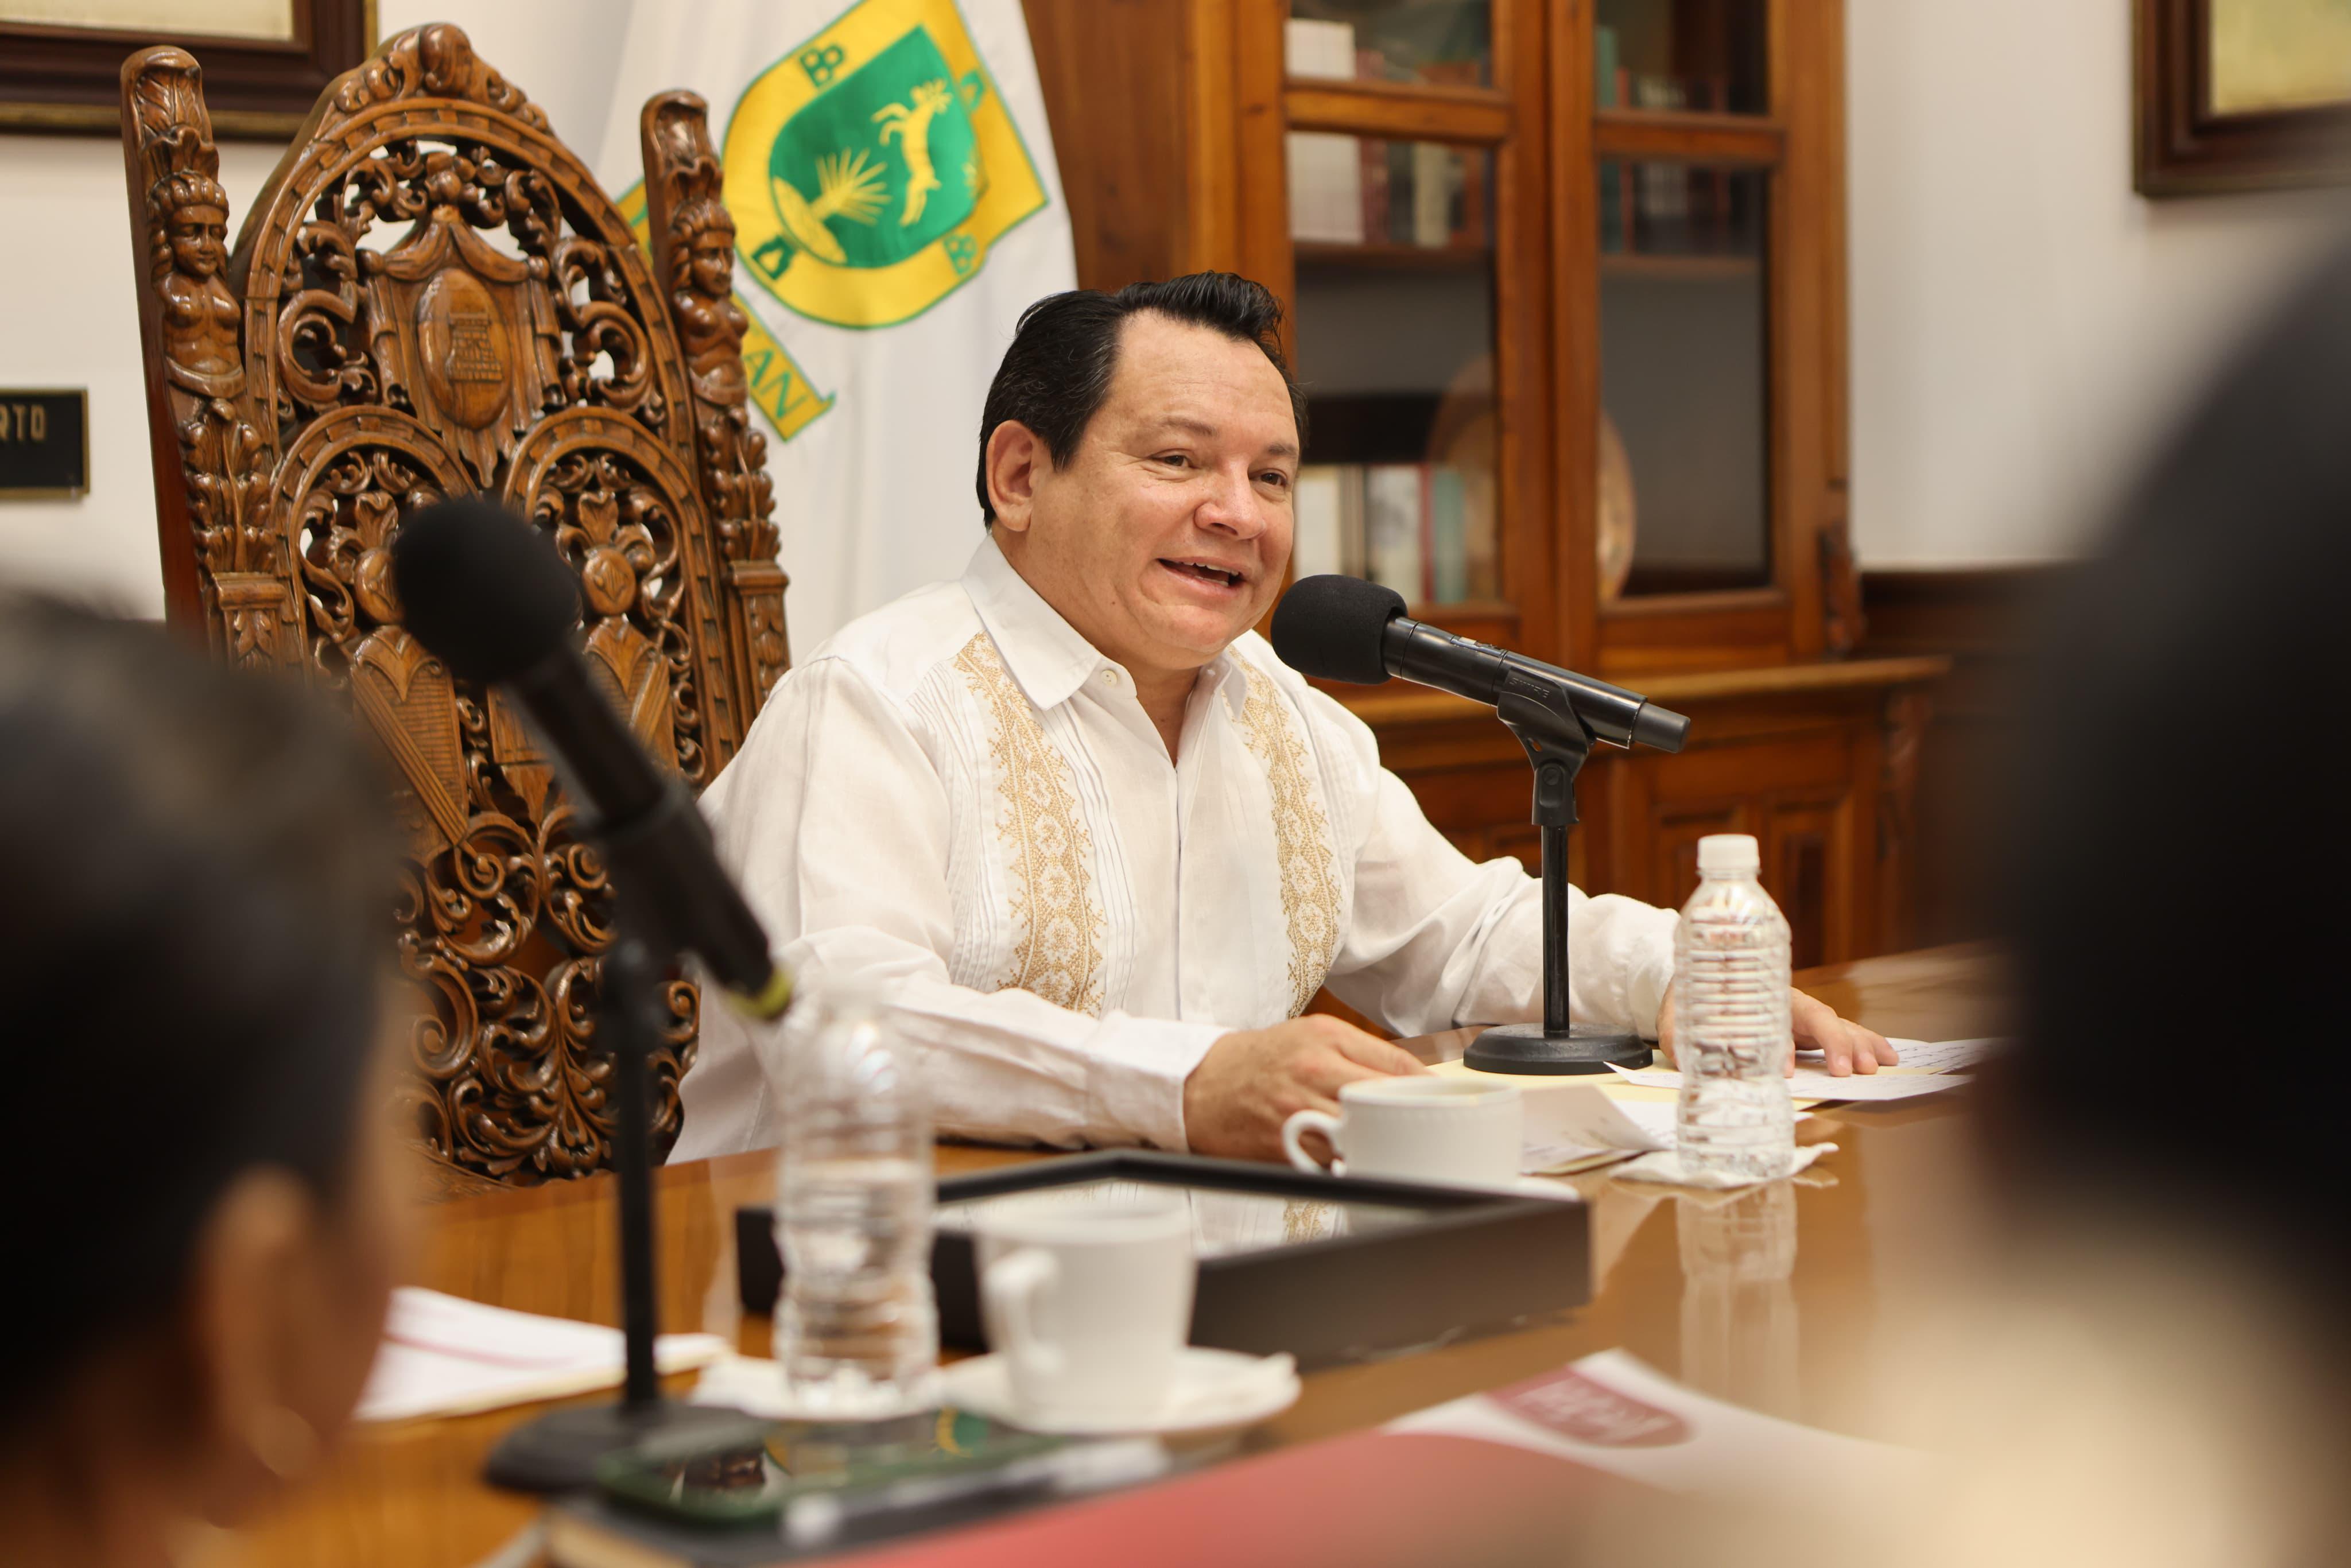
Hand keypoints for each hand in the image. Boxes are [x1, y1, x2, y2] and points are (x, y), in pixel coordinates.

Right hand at [1182, 1015, 1426, 1161]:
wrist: (1201, 1084)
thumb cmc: (1260, 1060)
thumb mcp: (1311, 1035)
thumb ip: (1359, 1051)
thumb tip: (1409, 1079)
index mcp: (1327, 1038)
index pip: (1396, 1065)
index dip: (1426, 1087)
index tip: (1439, 1100)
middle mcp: (1314, 1071)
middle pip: (1384, 1101)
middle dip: (1406, 1117)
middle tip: (1421, 1128)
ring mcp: (1297, 1109)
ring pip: (1360, 1134)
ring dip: (1378, 1144)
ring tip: (1389, 1147)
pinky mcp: (1281, 1143)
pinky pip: (1328, 1160)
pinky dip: (1345, 1162)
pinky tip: (1351, 1159)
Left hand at [1655, 988, 1898, 1076]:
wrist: (1698, 987)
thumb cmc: (1690, 1005)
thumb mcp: (1679, 1021)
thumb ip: (1681, 1038)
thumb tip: (1686, 1058)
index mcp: (1756, 1000)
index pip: (1776, 1019)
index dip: (1782, 1047)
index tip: (1785, 1070)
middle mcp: (1785, 1006)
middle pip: (1818, 1019)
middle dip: (1835, 1043)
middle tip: (1849, 1071)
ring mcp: (1802, 1018)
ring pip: (1838, 1025)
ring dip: (1859, 1045)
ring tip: (1879, 1065)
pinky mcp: (1811, 1031)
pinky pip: (1844, 1034)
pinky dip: (1867, 1043)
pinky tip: (1888, 1056)